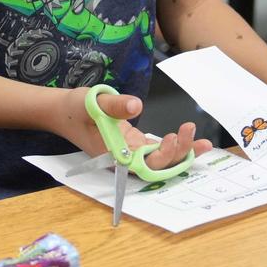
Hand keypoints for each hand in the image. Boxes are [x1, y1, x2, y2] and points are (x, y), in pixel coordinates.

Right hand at [51, 88, 211, 169]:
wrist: (63, 112)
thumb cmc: (75, 109)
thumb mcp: (92, 102)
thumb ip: (114, 104)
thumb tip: (136, 105)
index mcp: (115, 153)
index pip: (143, 163)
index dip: (161, 156)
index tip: (170, 137)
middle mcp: (125, 158)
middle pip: (157, 165)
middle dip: (178, 153)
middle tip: (189, 131)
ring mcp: (131, 153)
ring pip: (161, 160)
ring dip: (182, 153)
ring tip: (203, 143)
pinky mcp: (135, 145)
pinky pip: (158, 150)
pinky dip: (175, 146)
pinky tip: (191, 139)